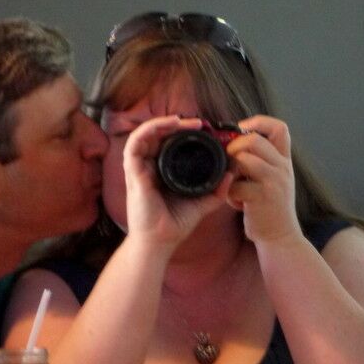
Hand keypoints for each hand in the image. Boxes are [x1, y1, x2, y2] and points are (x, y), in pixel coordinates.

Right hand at [123, 115, 231, 247]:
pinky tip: (168, 126)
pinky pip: (135, 143)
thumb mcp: (201, 203)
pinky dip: (149, 129)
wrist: (160, 243)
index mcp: (161, 172)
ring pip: (145, 134)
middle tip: (198, 123)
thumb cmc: (174, 226)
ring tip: (182, 120)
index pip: (168, 144)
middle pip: (158, 136)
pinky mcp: (133, 172)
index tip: (204, 131)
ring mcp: (138, 168)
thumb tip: (231, 174)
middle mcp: (148, 167)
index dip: (183, 133)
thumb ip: (216, 191)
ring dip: (163, 123)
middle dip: (176, 125)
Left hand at [226, 115, 302, 244]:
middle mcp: (282, 168)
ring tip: (231, 181)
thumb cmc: (271, 207)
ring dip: (231, 168)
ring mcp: (273, 183)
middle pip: (255, 140)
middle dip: (234, 145)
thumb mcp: (274, 179)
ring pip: (245, 159)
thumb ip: (262, 161)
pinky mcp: (262, 199)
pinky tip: (234, 202)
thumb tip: (234, 143)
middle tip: (227, 157)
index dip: (258, 122)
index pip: (280, 128)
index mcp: (284, 161)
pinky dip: (229, 193)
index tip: (242, 129)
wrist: (281, 237)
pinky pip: (236, 186)